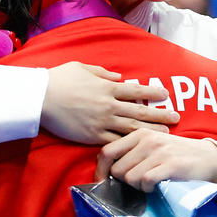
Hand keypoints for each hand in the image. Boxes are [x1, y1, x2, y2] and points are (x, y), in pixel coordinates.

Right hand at [40, 62, 178, 144]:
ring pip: (132, 129)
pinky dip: (128, 146)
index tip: (165, 95)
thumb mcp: (83, 68)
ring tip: (165, 135)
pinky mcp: (92, 136)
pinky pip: (114, 142)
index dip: (153, 92)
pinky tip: (138, 149)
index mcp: (108, 87)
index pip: (137, 91)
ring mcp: (101, 122)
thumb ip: (103, 73)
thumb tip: (119, 78)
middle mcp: (109, 105)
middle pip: (140, 112)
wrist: (40, 97)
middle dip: (160, 115)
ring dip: (150, 132)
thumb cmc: (60, 79)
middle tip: (176, 118)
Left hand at [96, 130, 216, 190]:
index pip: (107, 151)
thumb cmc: (176, 154)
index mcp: (139, 133)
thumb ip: (131, 151)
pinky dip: (150, 188)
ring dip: (139, 186)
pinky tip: (158, 185)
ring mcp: (159, 152)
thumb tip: (106, 169)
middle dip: (125, 180)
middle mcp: (148, 140)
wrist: (208, 158)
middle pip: (118, 170)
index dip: (101, 170)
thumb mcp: (153, 145)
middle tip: (139, 181)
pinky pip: (146, 182)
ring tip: (152, 181)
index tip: (104, 181)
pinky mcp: (170, 165)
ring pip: (131, 178)